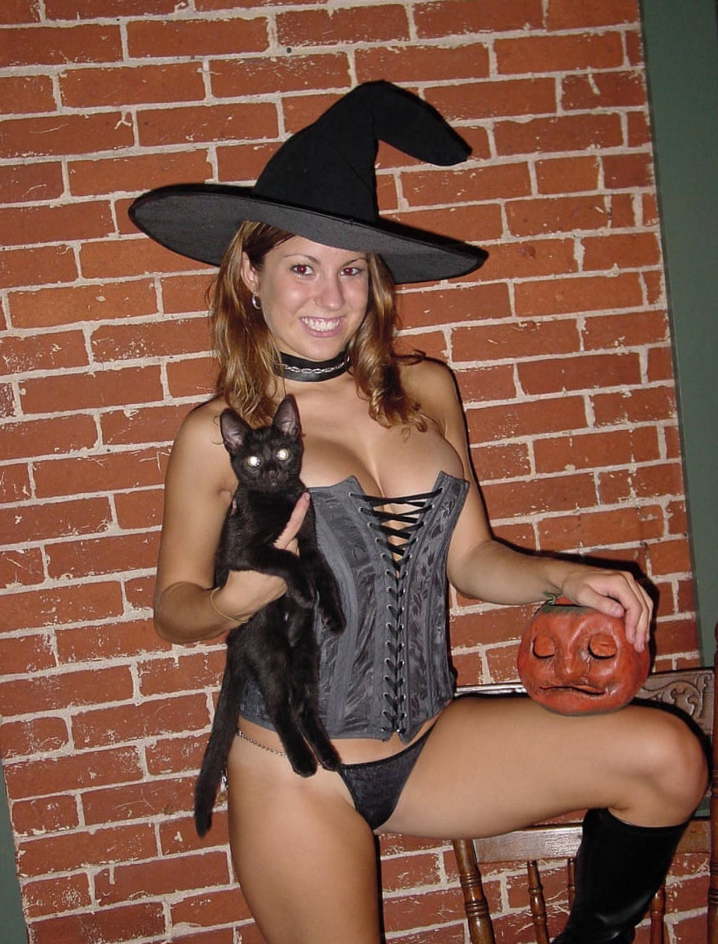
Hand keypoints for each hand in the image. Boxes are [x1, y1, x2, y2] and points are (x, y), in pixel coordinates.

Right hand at [220, 493, 310, 613]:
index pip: (289, 528)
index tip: (305, 498)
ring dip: (287, 551)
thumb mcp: (233, 550)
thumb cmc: (235, 576)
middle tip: (274, 539)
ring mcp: (287, 576)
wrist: (239, 603)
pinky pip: (291, 569)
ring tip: (271, 556)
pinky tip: (271, 571)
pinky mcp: (288, 585)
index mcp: (270, 552)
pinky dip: (285, 565)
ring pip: (294, 554)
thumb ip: (236, 526)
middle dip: (288, 537)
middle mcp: (283, 563)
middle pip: (294, 540)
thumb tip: (235, 504)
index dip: (298, 512)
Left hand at [559, 567, 652, 651]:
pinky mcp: (628, 585)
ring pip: (646, 604)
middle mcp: (628, 579)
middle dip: (642, 628)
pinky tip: (640, 629)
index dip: (634, 625)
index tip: (631, 640)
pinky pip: (642, 601)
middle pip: (643, 606)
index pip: (634, 606)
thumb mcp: (583, 595)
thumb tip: (620, 613)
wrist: (570, 574)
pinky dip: (643, 616)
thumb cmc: (575, 585)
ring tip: (642, 642)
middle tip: (639, 647)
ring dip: (645, 623)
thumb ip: (601, 603)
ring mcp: (629, 581)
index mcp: (619, 581)